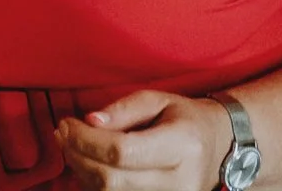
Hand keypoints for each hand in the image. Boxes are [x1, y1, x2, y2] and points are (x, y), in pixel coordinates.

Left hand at [57, 91, 236, 190]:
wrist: (219, 148)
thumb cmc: (184, 119)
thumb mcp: (157, 100)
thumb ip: (123, 109)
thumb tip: (90, 121)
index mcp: (182, 146)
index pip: (123, 151)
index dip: (85, 139)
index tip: (66, 123)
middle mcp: (180, 181)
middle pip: (112, 179)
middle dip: (77, 155)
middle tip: (62, 133)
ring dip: (82, 170)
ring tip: (71, 146)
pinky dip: (95, 184)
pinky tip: (88, 163)